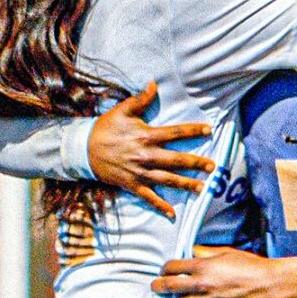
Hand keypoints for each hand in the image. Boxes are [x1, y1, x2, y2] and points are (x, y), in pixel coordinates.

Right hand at [88, 82, 214, 218]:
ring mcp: (139, 172)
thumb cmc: (105, 128)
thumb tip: (154, 83)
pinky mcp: (132, 184)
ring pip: (167, 180)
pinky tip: (173, 214)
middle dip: (196, 163)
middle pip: (176, 160)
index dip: (193, 131)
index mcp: (146, 136)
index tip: (208, 130)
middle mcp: (146, 155)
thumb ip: (140, 99)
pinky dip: (160, 206)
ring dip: (185, 184)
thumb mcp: (122, 110)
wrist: (83, 149)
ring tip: (202, 187)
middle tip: (213, 166)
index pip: (175, 133)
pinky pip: (148, 197)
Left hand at [152, 246, 280, 297]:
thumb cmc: (250, 265)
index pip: (171, 267)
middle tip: (157, 287)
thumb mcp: (226, 252)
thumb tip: (192, 252)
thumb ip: (205, 252)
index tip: (165, 271)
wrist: (268, 283)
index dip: (165, 268)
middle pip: (168, 286)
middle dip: (158, 286)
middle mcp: (201, 283)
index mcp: (203, 265)